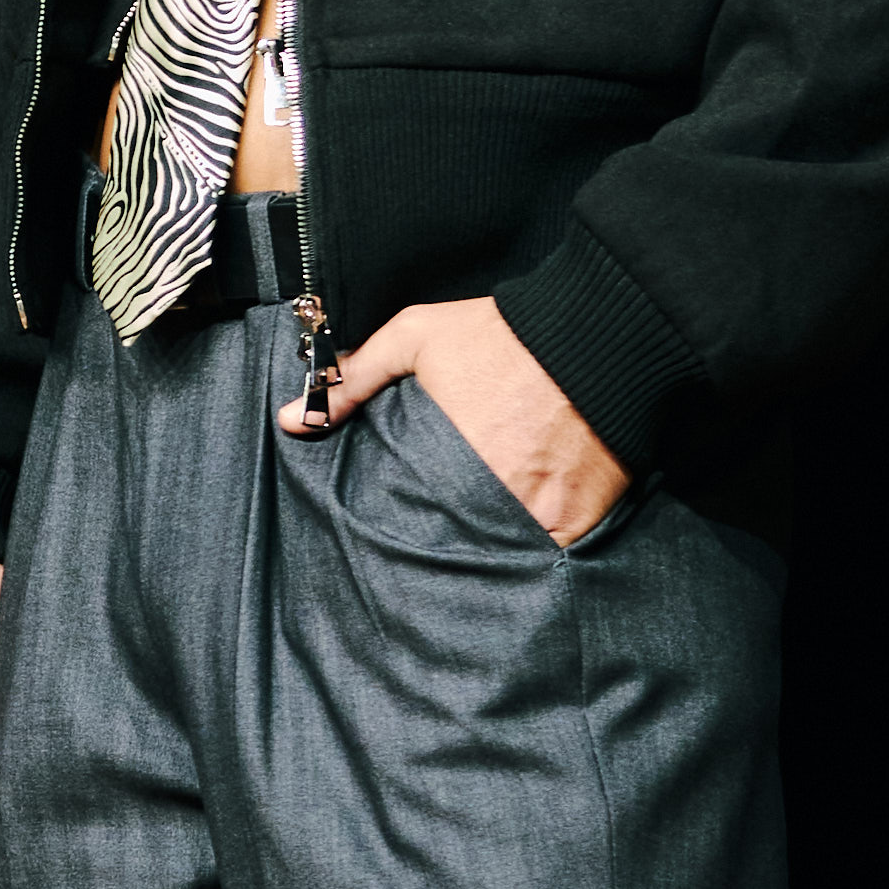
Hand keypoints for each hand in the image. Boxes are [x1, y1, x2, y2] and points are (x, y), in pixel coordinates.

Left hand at [281, 294, 628, 546]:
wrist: (597, 330)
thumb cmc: (502, 333)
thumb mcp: (417, 338)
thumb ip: (351, 380)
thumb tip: (290, 420)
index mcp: (446, 461)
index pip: (407, 524)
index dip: (400, 533)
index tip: (395, 534)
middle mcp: (491, 497)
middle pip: (452, 548)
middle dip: (439, 552)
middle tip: (429, 553)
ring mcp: (538, 515)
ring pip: (499, 558)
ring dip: (485, 557)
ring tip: (468, 559)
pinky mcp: (579, 520)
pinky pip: (549, 557)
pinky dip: (534, 555)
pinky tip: (519, 550)